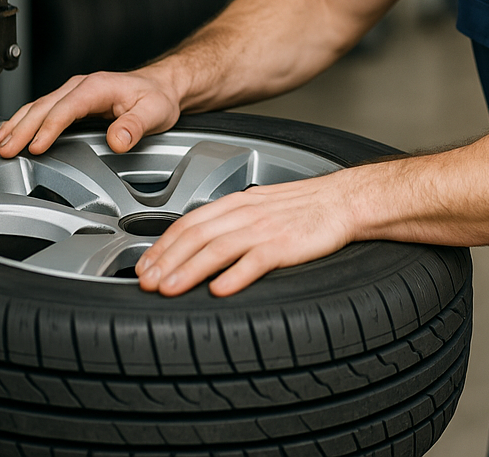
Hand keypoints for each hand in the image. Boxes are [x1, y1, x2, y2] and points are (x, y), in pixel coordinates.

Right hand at [0, 68, 181, 157]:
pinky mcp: (72, 100)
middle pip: (44, 107)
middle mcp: (82, 86)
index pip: (66, 108)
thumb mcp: (154, 113)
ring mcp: (75, 92)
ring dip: (17, 124)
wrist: (162, 87)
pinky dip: (24, 120)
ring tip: (0, 143)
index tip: (36, 147)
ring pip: (38, 106)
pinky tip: (12, 131)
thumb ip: (134, 126)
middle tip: (5, 150)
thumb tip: (117, 140)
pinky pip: (43, 109)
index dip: (49, 128)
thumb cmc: (157, 98)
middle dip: (22, 128)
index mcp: (97, 87)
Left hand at [134, 169, 358, 296]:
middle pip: (196, 235)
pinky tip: (220, 289)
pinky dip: (235, 275)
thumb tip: (200, 242)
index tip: (144, 265)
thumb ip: (231, 221)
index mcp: (239, 202)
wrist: (344, 199)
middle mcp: (247, 213)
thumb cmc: (305, 206)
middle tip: (145, 282)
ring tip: (169, 289)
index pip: (190, 222)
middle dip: (166, 260)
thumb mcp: (261, 205)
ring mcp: (266, 228)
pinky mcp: (287, 243)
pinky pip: (256, 260)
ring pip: (218, 248)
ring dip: (189, 270)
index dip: (162, 245)